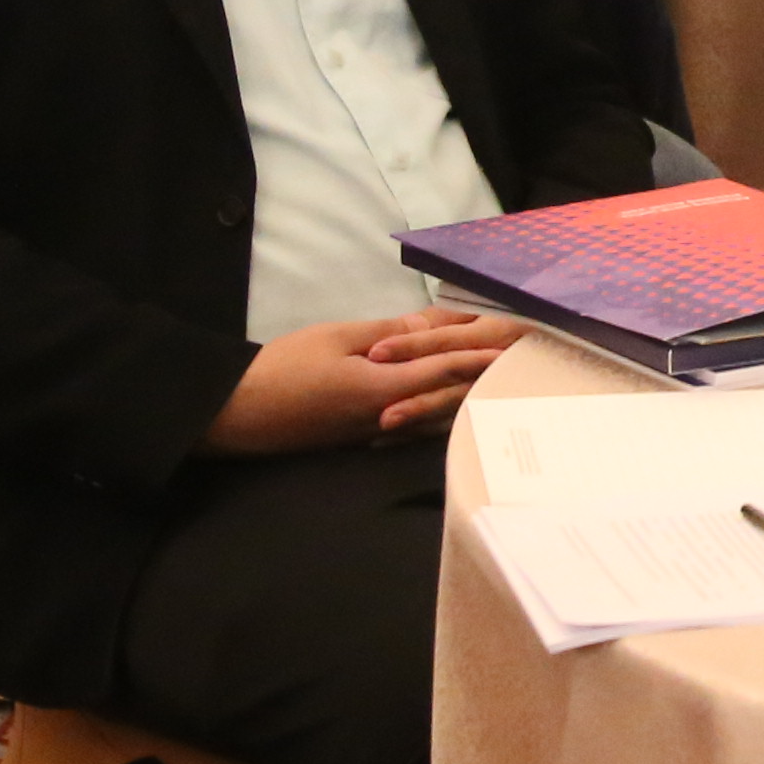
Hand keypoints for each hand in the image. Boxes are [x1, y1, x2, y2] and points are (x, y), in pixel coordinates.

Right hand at [205, 309, 524, 453]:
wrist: (237, 415)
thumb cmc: (282, 370)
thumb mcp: (336, 339)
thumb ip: (388, 334)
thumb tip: (431, 326)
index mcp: (384, 388)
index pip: (447, 368)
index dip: (486, 355)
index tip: (521, 346)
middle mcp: (389, 417)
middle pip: (451, 396)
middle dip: (489, 377)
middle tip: (526, 361)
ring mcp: (376, 432)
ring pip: (436, 415)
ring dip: (470, 395)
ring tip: (504, 381)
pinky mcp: (363, 437)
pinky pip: (415, 424)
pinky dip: (441, 410)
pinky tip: (455, 402)